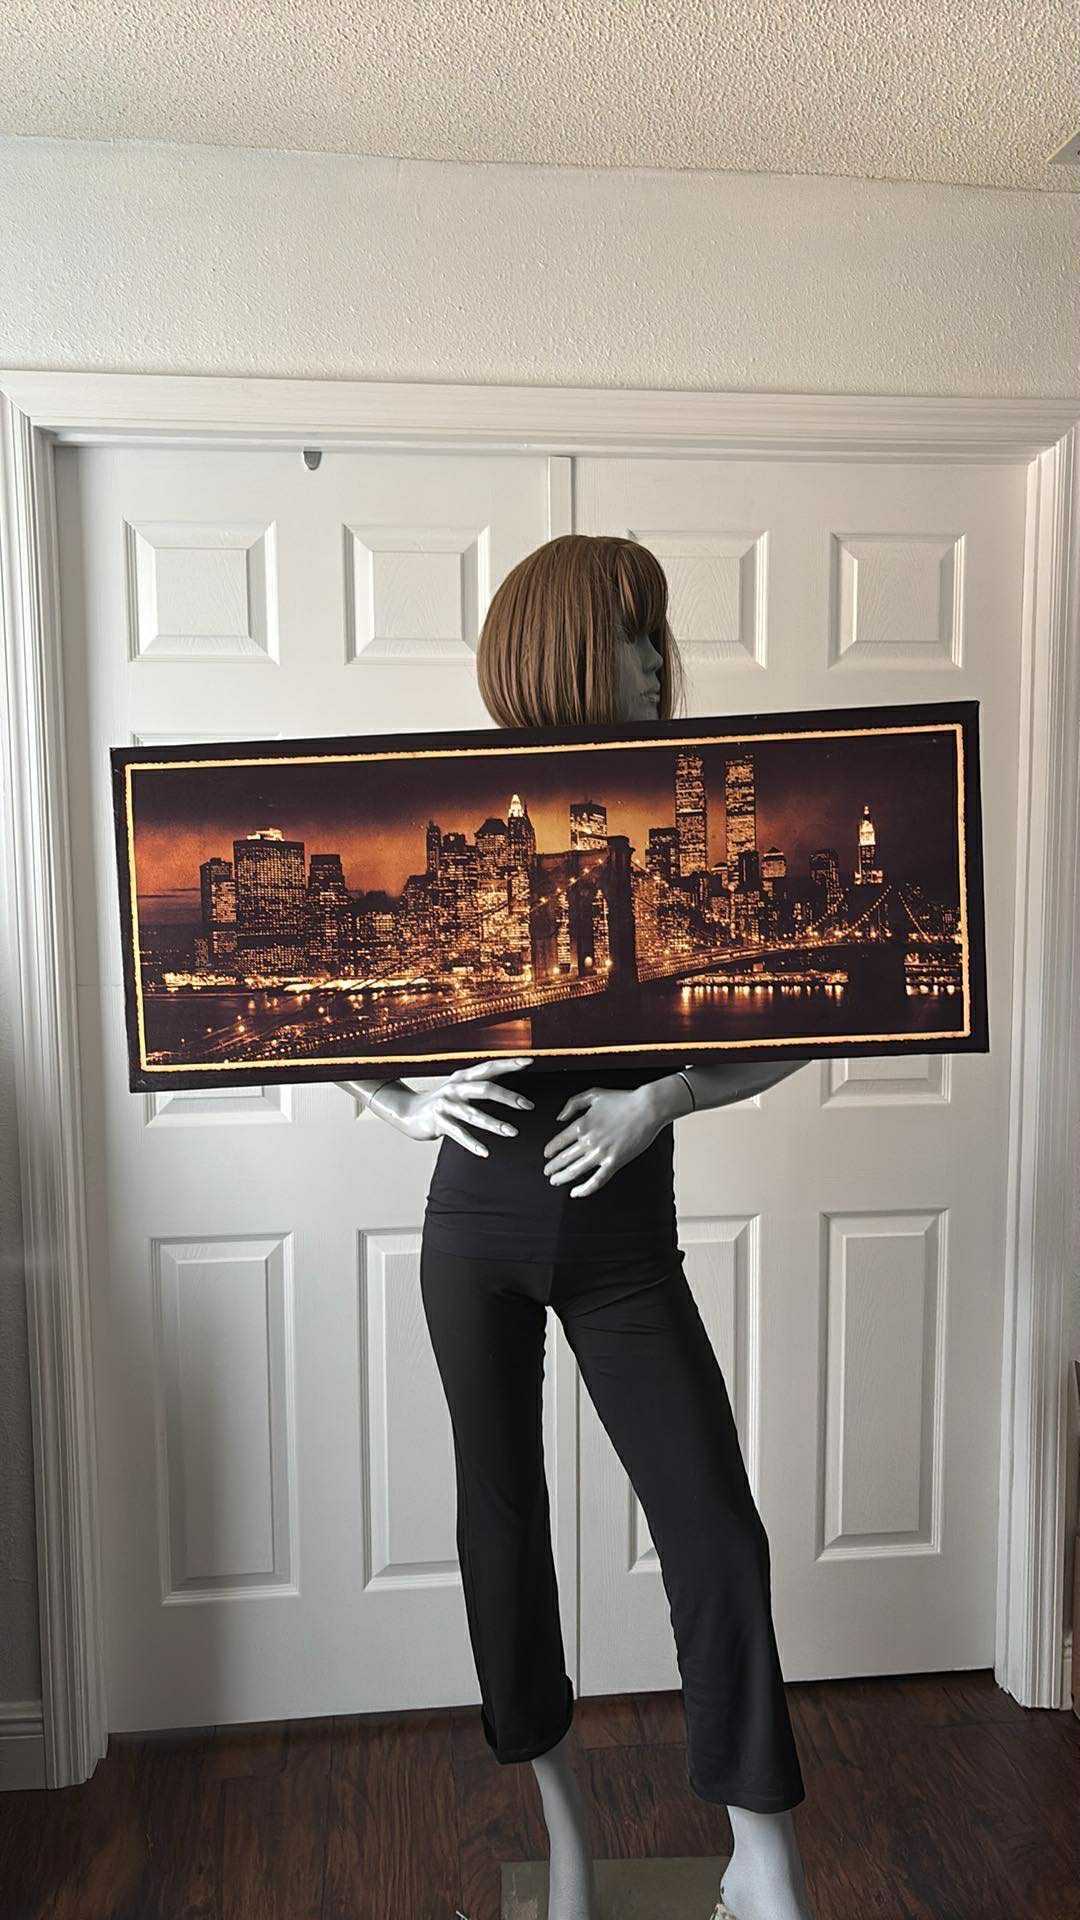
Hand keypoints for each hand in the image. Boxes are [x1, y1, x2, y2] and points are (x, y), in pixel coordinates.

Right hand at [357, 1056, 535, 1154]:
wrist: (408, 1113)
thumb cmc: (442, 1101)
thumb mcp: (459, 1087)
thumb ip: (479, 1082)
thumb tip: (505, 1072)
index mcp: (462, 1077)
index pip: (489, 1067)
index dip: (508, 1063)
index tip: (529, 1061)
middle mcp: (455, 1088)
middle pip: (485, 1089)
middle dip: (508, 1097)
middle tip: (528, 1105)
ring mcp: (445, 1105)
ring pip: (473, 1114)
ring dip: (495, 1124)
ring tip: (513, 1132)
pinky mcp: (438, 1122)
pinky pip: (458, 1134)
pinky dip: (472, 1143)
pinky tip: (485, 1152)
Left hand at [542, 1078, 690, 1196]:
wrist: (646, 1109)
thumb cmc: (623, 1100)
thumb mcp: (593, 1094)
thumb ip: (572, 1104)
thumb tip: (559, 1118)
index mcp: (582, 1124)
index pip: (559, 1141)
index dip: (550, 1150)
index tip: (546, 1155)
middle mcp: (589, 1141)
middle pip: (564, 1158)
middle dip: (553, 1167)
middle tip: (547, 1172)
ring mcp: (601, 1153)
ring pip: (575, 1170)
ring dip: (562, 1177)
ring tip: (554, 1181)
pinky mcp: (614, 1162)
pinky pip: (596, 1180)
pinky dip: (584, 1189)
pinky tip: (576, 1192)